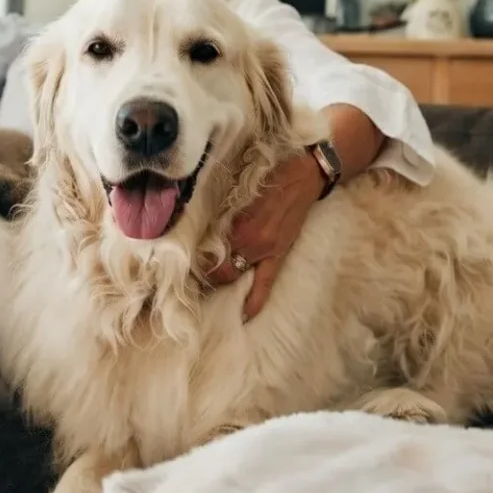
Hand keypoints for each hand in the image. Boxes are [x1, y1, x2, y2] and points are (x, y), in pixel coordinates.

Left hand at [204, 153, 322, 321]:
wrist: (305, 176)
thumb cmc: (271, 176)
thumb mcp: (240, 191)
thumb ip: (224, 212)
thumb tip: (206, 227)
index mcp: (238, 224)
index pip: (209, 249)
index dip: (197, 257)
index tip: (186, 260)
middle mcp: (251, 242)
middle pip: (220, 267)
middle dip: (206, 273)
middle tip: (195, 275)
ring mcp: (266, 251)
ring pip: (236, 275)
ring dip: (222, 282)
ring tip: (210, 288)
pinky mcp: (279, 255)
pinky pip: (265, 284)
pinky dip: (254, 300)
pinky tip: (245, 316)